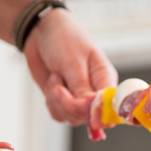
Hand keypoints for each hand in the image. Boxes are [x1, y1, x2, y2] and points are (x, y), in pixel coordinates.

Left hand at [23, 9, 117, 125]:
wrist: (40, 31)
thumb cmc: (63, 39)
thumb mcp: (73, 60)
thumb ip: (82, 86)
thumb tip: (91, 107)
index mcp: (105, 79)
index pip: (110, 108)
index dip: (96, 112)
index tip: (79, 104)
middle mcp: (94, 92)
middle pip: (89, 117)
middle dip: (69, 105)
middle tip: (58, 87)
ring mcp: (78, 98)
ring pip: (72, 118)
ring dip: (57, 102)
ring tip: (55, 78)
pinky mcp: (63, 102)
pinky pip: (59, 116)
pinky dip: (51, 105)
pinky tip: (51, 86)